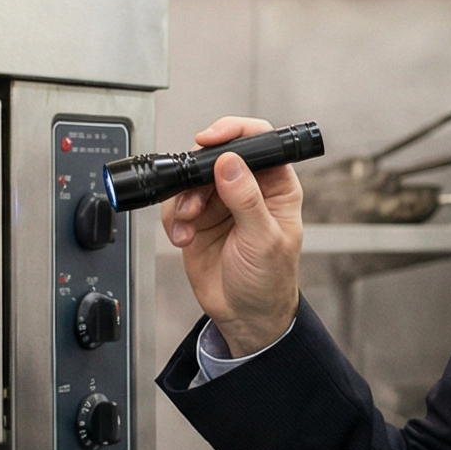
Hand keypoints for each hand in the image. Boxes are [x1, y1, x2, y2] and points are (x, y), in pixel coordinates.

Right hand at [161, 116, 304, 356]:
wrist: (245, 317)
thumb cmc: (269, 282)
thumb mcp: (263, 240)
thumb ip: (247, 200)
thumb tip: (230, 163)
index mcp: (276, 187)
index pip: (259, 142)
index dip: (235, 133)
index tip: (211, 140)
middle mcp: (248, 189)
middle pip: (216, 156)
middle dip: (197, 173)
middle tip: (192, 193)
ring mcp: (221, 203)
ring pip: (191, 179)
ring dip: (183, 199)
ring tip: (189, 223)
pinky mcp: (198, 220)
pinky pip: (176, 204)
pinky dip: (174, 219)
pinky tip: (183, 238)